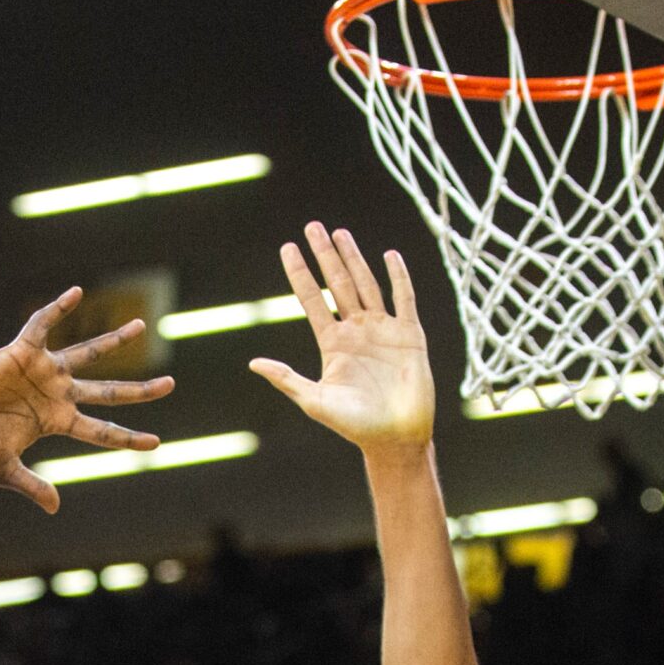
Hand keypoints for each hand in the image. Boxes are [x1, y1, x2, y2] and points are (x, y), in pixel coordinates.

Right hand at [0, 290, 175, 511]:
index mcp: (56, 421)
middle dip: (139, 390)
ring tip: (140, 327)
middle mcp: (57, 393)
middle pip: (108, 391)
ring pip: (88, 353)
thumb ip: (33, 485)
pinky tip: (76, 294)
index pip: (101, 430)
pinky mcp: (23, 352)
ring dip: (114, 342)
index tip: (156, 443)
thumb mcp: (4, 471)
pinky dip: (59, 308)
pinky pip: (43, 325)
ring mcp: (43, 371)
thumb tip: (56, 507)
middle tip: (169, 384)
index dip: (128, 438)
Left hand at [250, 223, 435, 451]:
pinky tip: (389, 255)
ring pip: (366, 284)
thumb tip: (253, 363)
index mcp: (332, 343)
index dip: (300, 274)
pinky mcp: (410, 335)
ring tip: (339, 233)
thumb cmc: (354, 424)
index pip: (311, 299)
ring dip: (353, 258)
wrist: (395, 438)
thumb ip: (287, 379)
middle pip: (337, 283)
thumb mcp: (315, 400)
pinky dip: (398, 278)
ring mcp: (383, 330)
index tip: (288, 248)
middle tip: (313, 226)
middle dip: (325, 255)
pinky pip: (404, 299)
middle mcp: (356, 331)